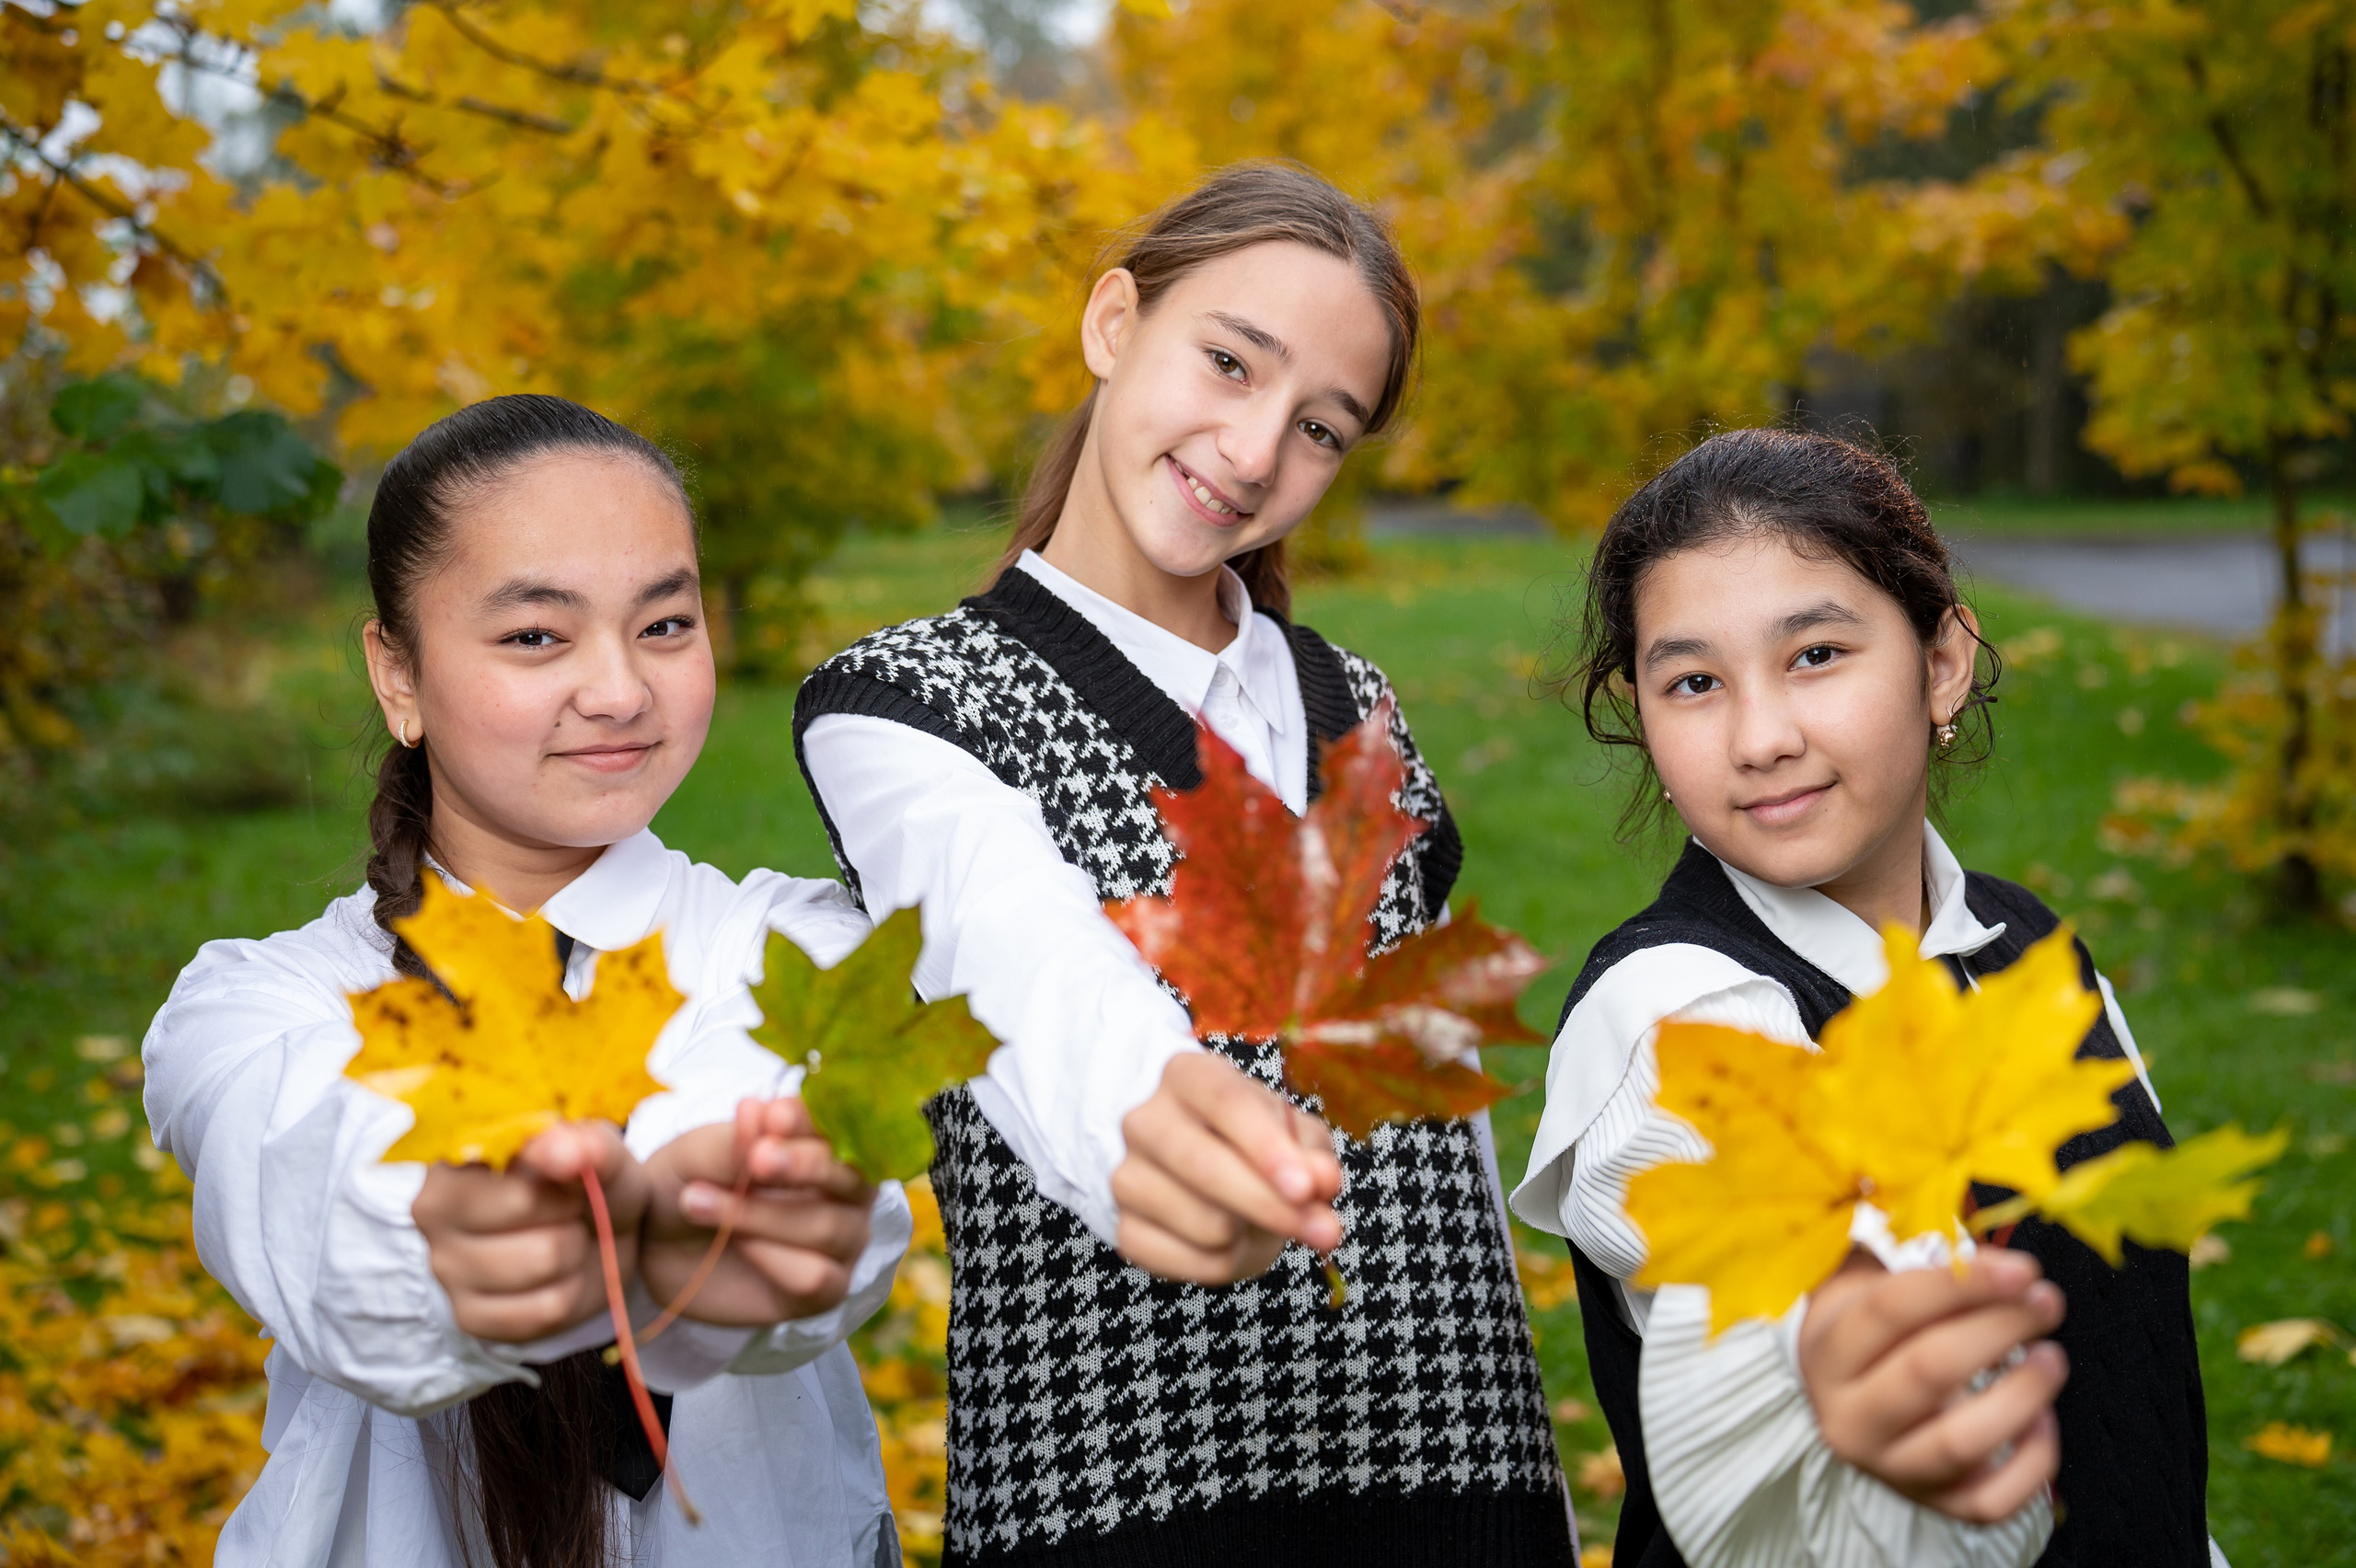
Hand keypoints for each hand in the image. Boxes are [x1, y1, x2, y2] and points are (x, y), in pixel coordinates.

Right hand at [413, 1121, 645, 1343]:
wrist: (599, 1243)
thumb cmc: (588, 1185)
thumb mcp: (603, 1155)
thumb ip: (589, 1146)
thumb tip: (562, 1154)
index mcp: (459, 1150)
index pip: (511, 1153)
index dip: (562, 1168)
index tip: (572, 1169)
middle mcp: (435, 1206)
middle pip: (525, 1205)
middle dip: (570, 1208)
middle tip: (570, 1208)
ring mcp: (444, 1265)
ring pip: (541, 1260)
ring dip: (574, 1254)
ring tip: (566, 1240)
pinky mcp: (466, 1315)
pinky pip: (542, 1310)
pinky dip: (569, 1294)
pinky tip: (558, 1278)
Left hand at [640, 1097, 876, 1324]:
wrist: (659, 1243)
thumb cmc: (691, 1182)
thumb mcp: (697, 1156)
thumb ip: (735, 1143)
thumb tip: (761, 1112)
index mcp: (824, 1141)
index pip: (838, 1124)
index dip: (810, 1121)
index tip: (773, 1115)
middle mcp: (847, 1189)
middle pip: (851, 1176)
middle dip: (804, 1165)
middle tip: (757, 1159)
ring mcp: (843, 1239)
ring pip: (829, 1228)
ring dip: (763, 1216)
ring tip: (698, 1202)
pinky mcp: (826, 1288)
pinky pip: (817, 1277)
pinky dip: (772, 1258)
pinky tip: (737, 1245)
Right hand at [1111, 1051, 1343, 1284]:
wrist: (1187, 1167)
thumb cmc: (1245, 1138)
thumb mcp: (1288, 1129)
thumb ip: (1311, 1152)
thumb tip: (1322, 1181)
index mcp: (1186, 1076)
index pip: (1225, 1102)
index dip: (1268, 1147)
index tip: (1306, 1188)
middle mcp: (1144, 1120)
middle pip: (1206, 1167)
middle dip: (1272, 1205)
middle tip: (1324, 1229)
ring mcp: (1126, 1176)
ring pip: (1204, 1223)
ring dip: (1251, 1235)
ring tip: (1258, 1220)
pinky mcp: (1124, 1229)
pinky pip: (1188, 1263)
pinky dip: (1226, 1263)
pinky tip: (1233, 1242)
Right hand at [1799, 1247, 2068, 1522]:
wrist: (1840, 1397)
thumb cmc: (1871, 1329)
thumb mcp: (1868, 1287)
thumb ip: (1926, 1266)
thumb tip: (2006, 1263)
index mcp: (1828, 1354)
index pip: (1892, 1310)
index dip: (1964, 1285)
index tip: (2023, 1269)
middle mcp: (1849, 1417)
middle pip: (1928, 1370)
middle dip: (1999, 1329)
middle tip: (2046, 1303)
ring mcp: (1891, 1468)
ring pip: (1961, 1443)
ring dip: (2022, 1396)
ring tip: (2052, 1357)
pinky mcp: (1933, 1504)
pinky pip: (1992, 1501)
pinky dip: (2032, 1463)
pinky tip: (2043, 1418)